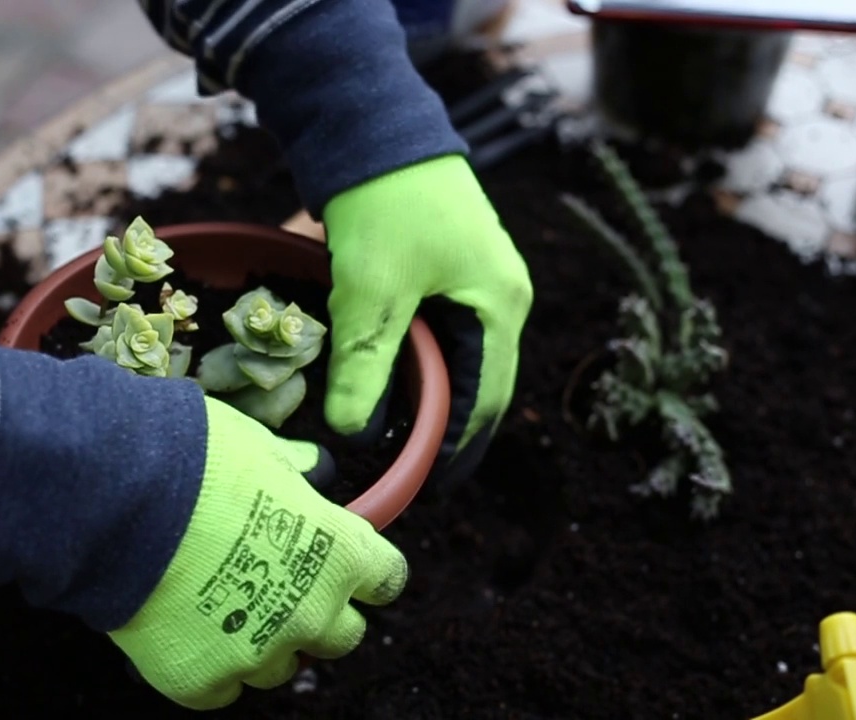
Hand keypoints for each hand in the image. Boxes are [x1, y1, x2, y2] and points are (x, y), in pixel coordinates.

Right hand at [107, 396, 407, 709]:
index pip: (386, 579)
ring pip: (282, 666)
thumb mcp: (261, 448)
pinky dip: (209, 663)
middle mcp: (312, 613)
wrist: (118, 500)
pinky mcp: (203, 681)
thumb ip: (294, 471)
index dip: (363, 569)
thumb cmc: (196, 460)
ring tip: (221, 604)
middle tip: (278, 583)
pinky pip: (223, 688)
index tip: (344, 561)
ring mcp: (258, 654)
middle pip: (342, 634)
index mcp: (339, 553)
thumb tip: (310, 469)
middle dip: (318, 610)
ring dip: (264, 640)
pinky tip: (186, 628)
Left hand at [322, 153, 532, 487]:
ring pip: (460, 357)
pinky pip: (445, 331)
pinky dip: (423, 362)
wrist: (376, 128)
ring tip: (402, 436)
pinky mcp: (452, 265)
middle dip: (448, 429)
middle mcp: (501, 295)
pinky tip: (394, 381)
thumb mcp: (370, 293)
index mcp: (499, 306)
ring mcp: (480, 277)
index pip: (485, 401)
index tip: (427, 486)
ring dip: (433, 396)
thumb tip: (354, 433)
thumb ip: (365, 365)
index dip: (457, 449)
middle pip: (480, 383)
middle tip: (413, 470)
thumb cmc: (384, 208)